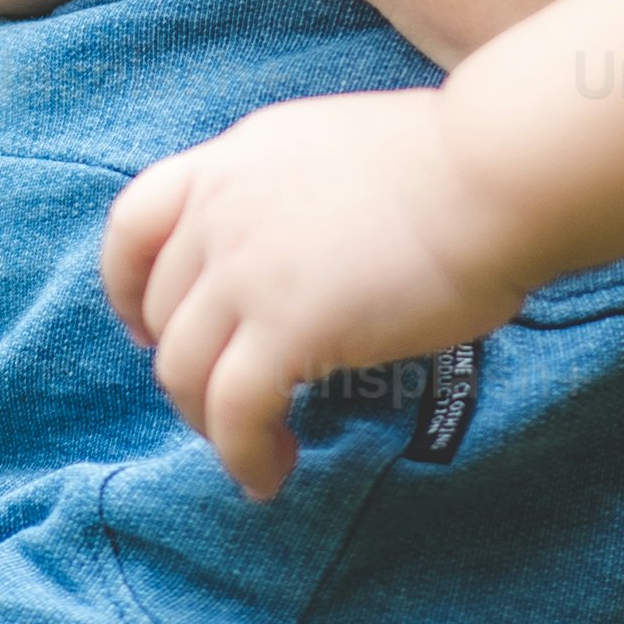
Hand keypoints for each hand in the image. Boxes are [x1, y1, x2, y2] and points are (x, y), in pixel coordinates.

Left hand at [100, 85, 535, 498]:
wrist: (496, 173)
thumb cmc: (459, 165)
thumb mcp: (340, 151)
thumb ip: (295, 196)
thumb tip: (302, 257)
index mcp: (237, 158)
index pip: (135, 220)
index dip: (127, 287)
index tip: (145, 329)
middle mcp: (224, 207)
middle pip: (161, 311)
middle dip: (187, 368)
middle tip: (232, 405)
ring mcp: (246, 267)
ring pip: (184, 370)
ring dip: (209, 425)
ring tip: (256, 453)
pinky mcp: (285, 327)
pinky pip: (234, 412)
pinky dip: (243, 454)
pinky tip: (272, 473)